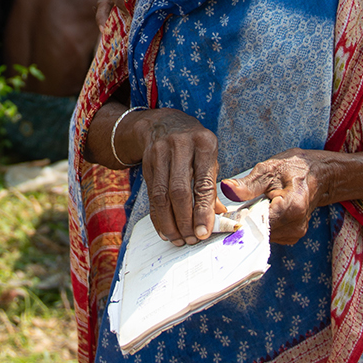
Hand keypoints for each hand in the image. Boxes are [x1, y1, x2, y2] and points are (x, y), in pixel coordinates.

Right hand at [124, 108, 225, 244]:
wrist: (164, 123)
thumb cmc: (194, 145)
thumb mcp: (209, 156)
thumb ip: (211, 186)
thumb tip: (216, 218)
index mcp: (204, 144)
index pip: (203, 183)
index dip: (203, 211)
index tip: (203, 233)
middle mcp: (180, 146)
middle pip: (179, 191)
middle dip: (184, 220)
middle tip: (190, 239)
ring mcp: (160, 153)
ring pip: (161, 195)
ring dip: (169, 222)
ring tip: (178, 239)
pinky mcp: (147, 162)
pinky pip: (151, 195)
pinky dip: (157, 216)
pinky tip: (164, 230)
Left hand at [224, 150, 332, 244]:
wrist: (319, 175)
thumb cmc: (294, 169)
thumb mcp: (269, 169)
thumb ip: (248, 184)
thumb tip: (226, 188)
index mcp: (293, 207)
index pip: (259, 222)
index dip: (241, 219)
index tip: (228, 214)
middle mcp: (296, 226)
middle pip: (260, 232)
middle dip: (246, 222)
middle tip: (236, 209)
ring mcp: (296, 234)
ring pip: (263, 236)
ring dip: (253, 225)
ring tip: (251, 208)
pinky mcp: (293, 236)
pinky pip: (269, 235)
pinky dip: (261, 226)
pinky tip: (260, 213)